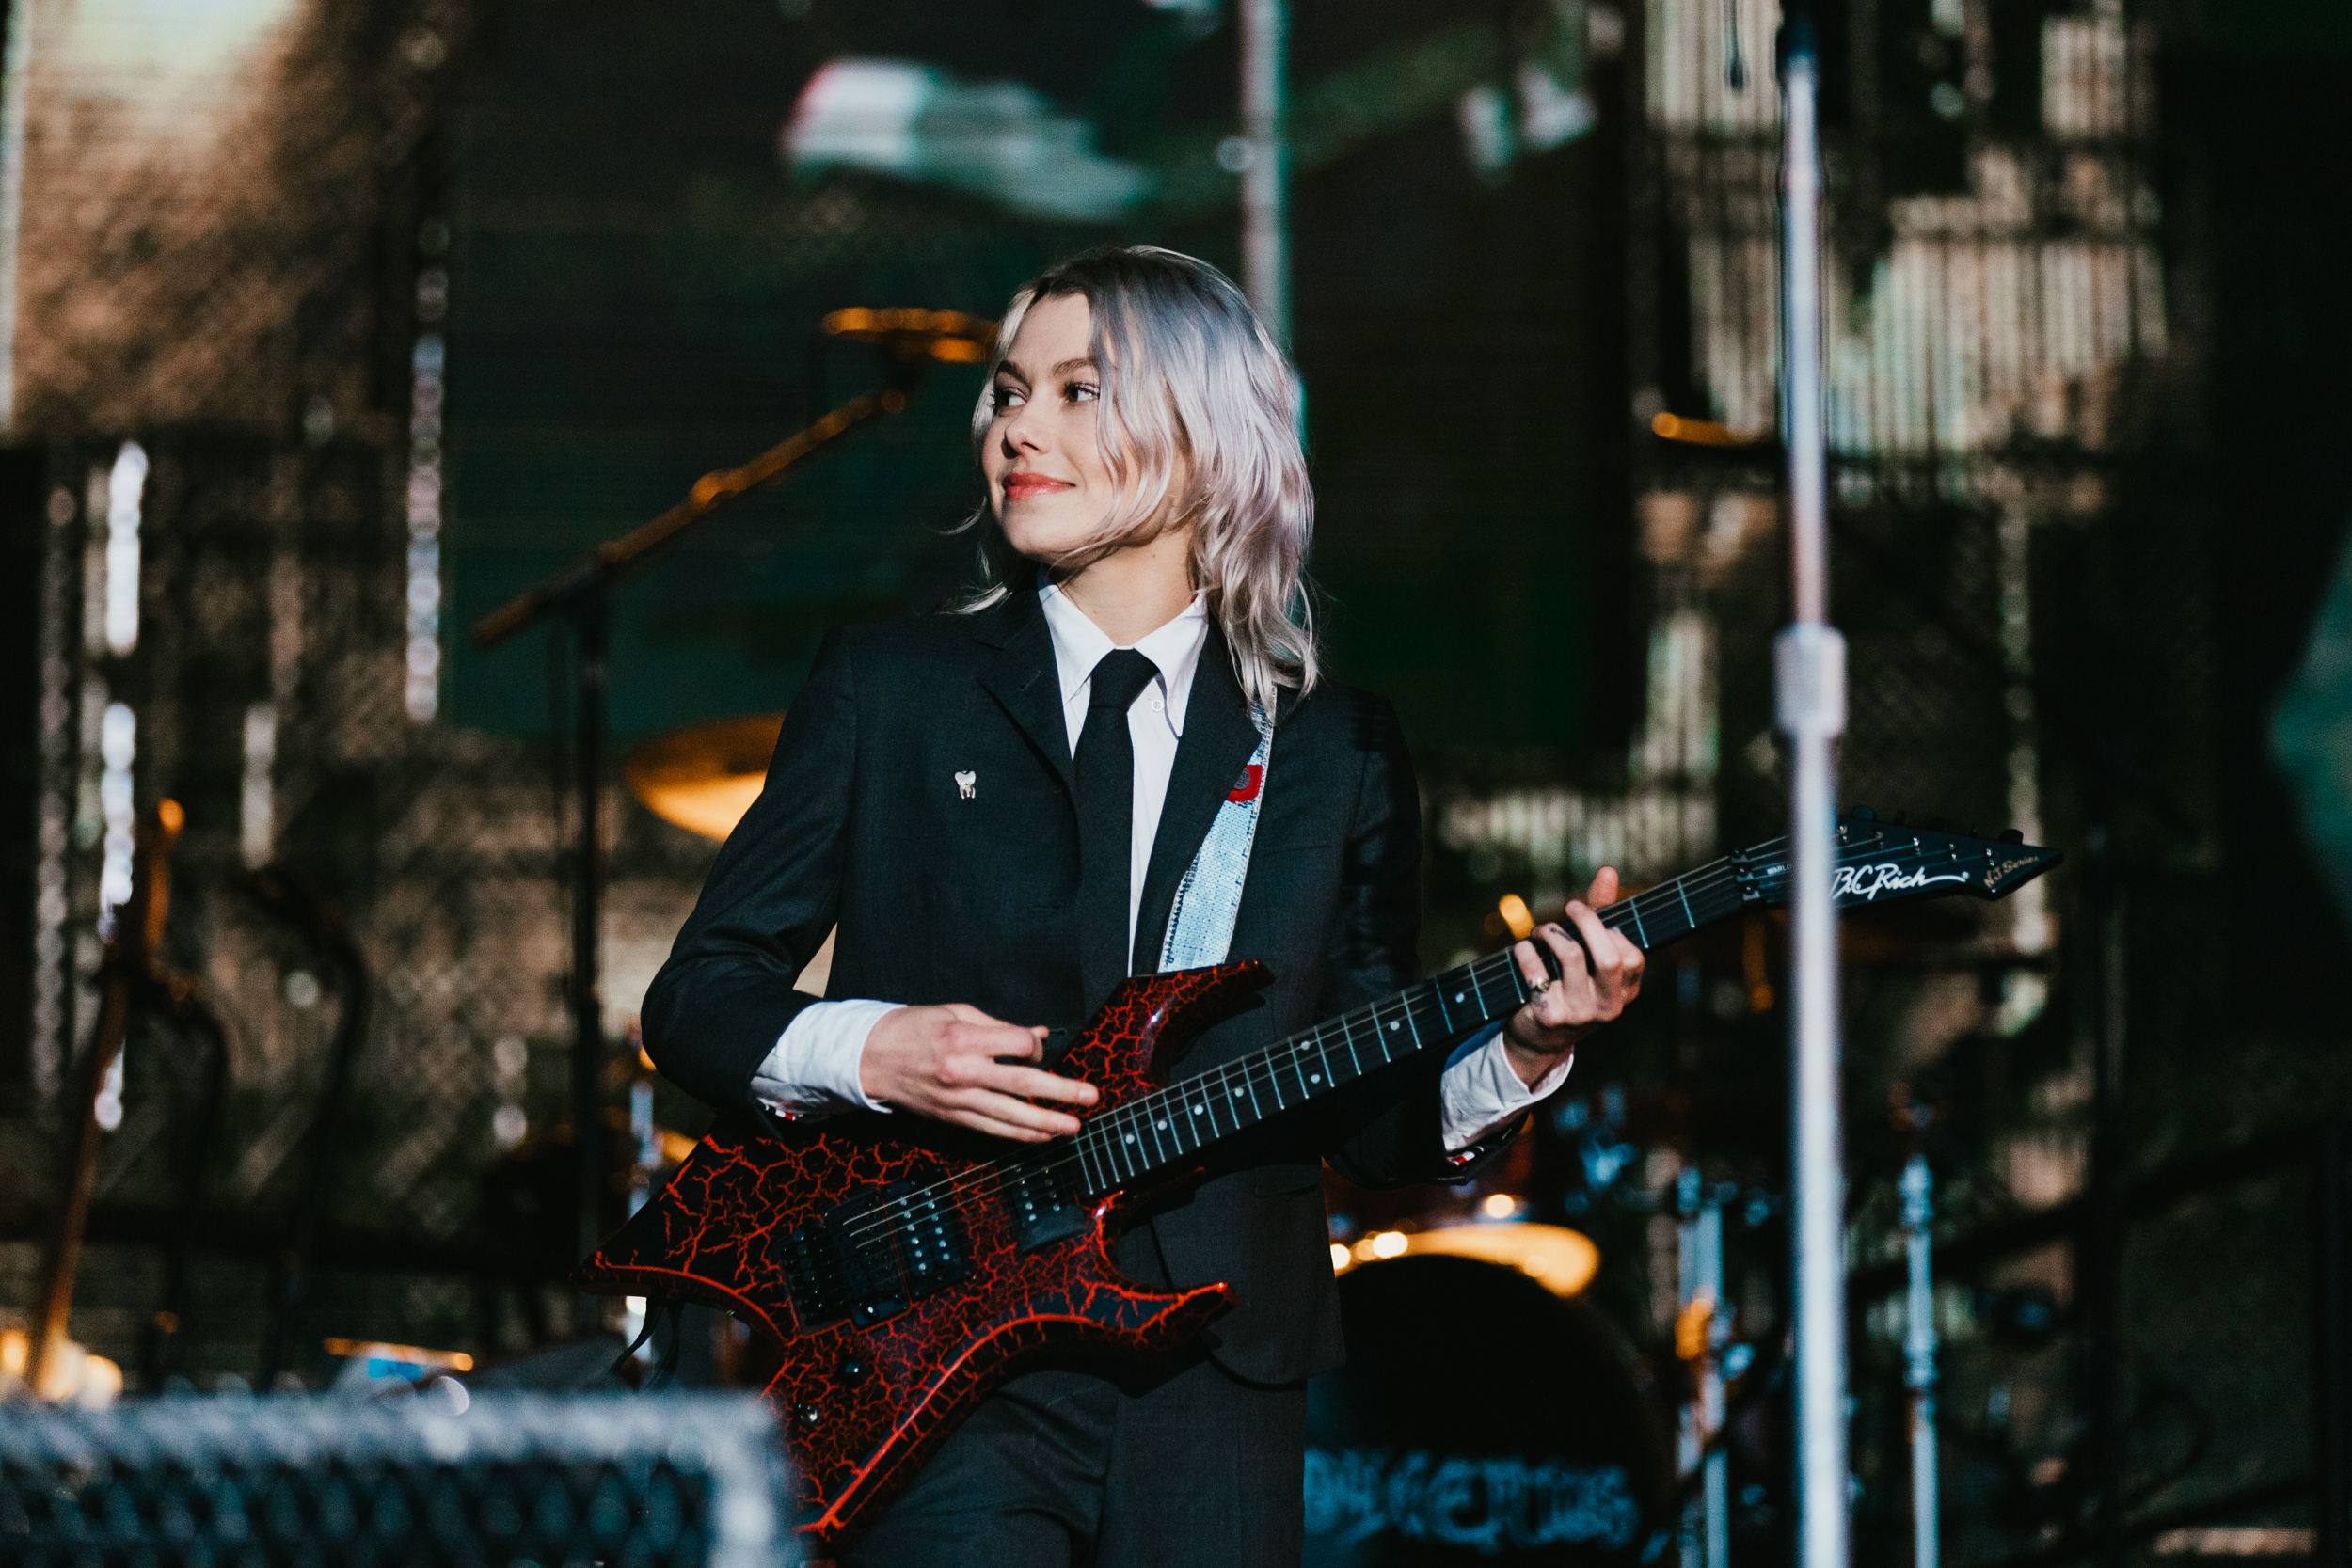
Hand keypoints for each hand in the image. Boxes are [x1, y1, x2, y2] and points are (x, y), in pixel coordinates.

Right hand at [859, 1003, 1097, 1141]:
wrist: (869, 1058)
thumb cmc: (912, 1028)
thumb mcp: (955, 1012)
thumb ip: (1000, 1026)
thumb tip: (1040, 1035)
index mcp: (963, 1038)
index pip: (1016, 1045)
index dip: (1036, 1046)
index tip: (1037, 1047)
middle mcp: (962, 1071)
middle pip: (1021, 1083)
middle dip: (1059, 1092)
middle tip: (1090, 1097)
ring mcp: (957, 1098)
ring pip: (1009, 1115)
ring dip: (1045, 1122)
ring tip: (1073, 1127)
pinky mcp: (951, 1117)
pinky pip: (991, 1129)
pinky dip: (1018, 1134)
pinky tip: (1041, 1137)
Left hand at [1500, 867, 1644, 1087]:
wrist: (1539, 1039)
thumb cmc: (1569, 986)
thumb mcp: (1590, 956)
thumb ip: (1601, 914)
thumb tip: (1608, 871)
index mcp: (1626, 991)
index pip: (1633, 956)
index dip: (1609, 929)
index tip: (1587, 913)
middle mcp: (1608, 1006)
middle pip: (1609, 958)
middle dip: (1588, 922)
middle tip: (1570, 907)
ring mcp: (1580, 1015)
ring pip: (1572, 957)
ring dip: (1551, 933)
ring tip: (1541, 931)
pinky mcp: (1549, 1017)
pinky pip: (1536, 972)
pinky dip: (1525, 952)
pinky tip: (1522, 949)